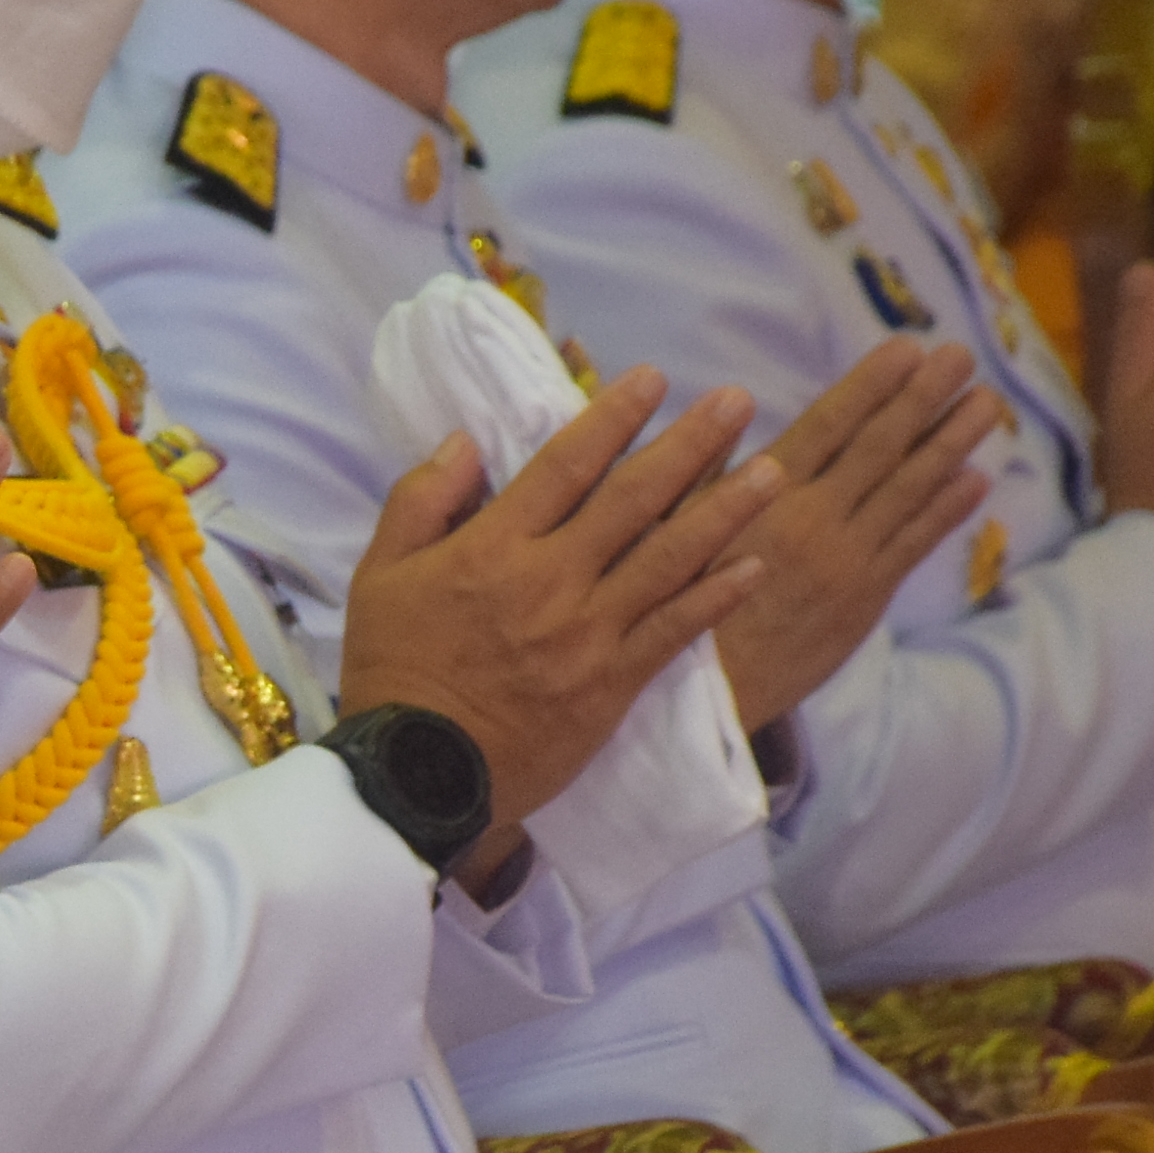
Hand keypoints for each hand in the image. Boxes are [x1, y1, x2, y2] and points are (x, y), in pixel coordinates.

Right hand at [335, 366, 775, 831]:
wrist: (416, 774)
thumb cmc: (393, 670)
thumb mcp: (379, 574)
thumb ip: (420, 500)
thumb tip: (465, 442)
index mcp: (493, 547)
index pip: (564, 466)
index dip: (612, 417)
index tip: (654, 378)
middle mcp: (551, 580)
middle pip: (633, 500)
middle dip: (690, 445)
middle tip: (738, 401)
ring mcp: (589, 633)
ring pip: (670, 560)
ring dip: (725, 511)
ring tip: (773, 472)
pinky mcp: (612, 684)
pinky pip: (674, 633)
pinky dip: (716, 598)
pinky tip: (755, 566)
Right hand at [707, 337, 1000, 726]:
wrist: (706, 695)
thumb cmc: (672, 604)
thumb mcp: (671, 527)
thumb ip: (705, 465)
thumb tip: (731, 404)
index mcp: (765, 500)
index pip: (829, 427)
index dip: (871, 385)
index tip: (906, 348)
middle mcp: (815, 524)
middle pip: (879, 449)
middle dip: (923, 399)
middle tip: (961, 356)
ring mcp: (847, 563)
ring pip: (909, 492)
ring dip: (951, 443)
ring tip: (986, 403)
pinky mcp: (863, 601)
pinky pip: (913, 546)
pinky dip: (945, 511)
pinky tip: (974, 478)